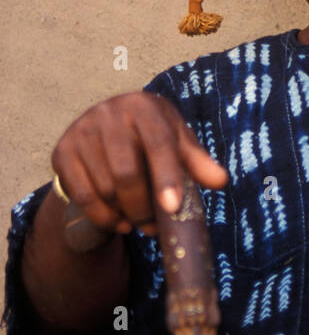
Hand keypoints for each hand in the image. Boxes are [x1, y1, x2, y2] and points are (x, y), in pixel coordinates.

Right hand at [51, 91, 228, 238]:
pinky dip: (102, 216)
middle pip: (126, 173)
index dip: (167, 178)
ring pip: (104, 188)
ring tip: (139, 221)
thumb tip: (220, 180)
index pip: (158, 144)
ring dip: (124, 213)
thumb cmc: (151, 137)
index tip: (172, 208)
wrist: (106, 128)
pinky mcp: (62, 151)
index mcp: (143, 106)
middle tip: (154, 228)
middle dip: (143, 208)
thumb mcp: (177, 142)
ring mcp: (81, 130)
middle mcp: (108, 113)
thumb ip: (197, 161)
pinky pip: (82, 194)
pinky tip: (118, 222)